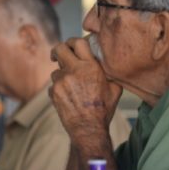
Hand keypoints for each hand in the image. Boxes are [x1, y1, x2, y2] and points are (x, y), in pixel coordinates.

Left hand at [49, 37, 121, 153]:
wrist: (88, 128)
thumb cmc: (103, 110)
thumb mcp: (115, 89)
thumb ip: (108, 74)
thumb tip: (103, 66)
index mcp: (91, 66)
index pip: (78, 42)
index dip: (74, 41)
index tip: (72, 45)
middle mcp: (74, 70)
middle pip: (59, 48)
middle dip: (58, 50)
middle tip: (58, 55)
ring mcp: (62, 81)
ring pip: (56, 71)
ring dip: (61, 75)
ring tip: (72, 88)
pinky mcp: (54, 92)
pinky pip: (53, 86)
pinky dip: (59, 90)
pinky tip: (69, 99)